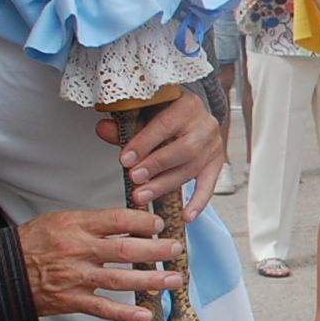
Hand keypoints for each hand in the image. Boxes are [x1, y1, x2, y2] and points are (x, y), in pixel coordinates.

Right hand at [16, 208, 182, 320]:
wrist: (3, 270)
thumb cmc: (36, 242)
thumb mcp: (62, 220)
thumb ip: (94, 222)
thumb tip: (130, 222)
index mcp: (77, 225)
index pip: (117, 220)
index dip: (142, 222)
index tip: (159, 225)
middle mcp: (79, 250)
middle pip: (124, 249)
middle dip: (155, 250)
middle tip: (177, 250)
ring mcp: (76, 277)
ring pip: (120, 279)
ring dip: (150, 281)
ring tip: (173, 280)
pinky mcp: (72, 300)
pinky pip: (103, 308)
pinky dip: (125, 314)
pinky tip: (146, 315)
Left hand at [93, 91, 223, 219]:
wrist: (189, 115)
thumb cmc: (162, 113)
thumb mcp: (143, 113)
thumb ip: (124, 124)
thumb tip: (103, 129)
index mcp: (187, 104)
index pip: (165, 125)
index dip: (144, 143)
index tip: (125, 160)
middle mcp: (205, 124)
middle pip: (184, 149)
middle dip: (157, 166)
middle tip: (135, 180)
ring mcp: (213, 145)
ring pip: (191, 169)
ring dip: (165, 185)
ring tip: (142, 197)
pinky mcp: (216, 163)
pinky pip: (209, 184)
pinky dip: (198, 202)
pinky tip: (186, 216)